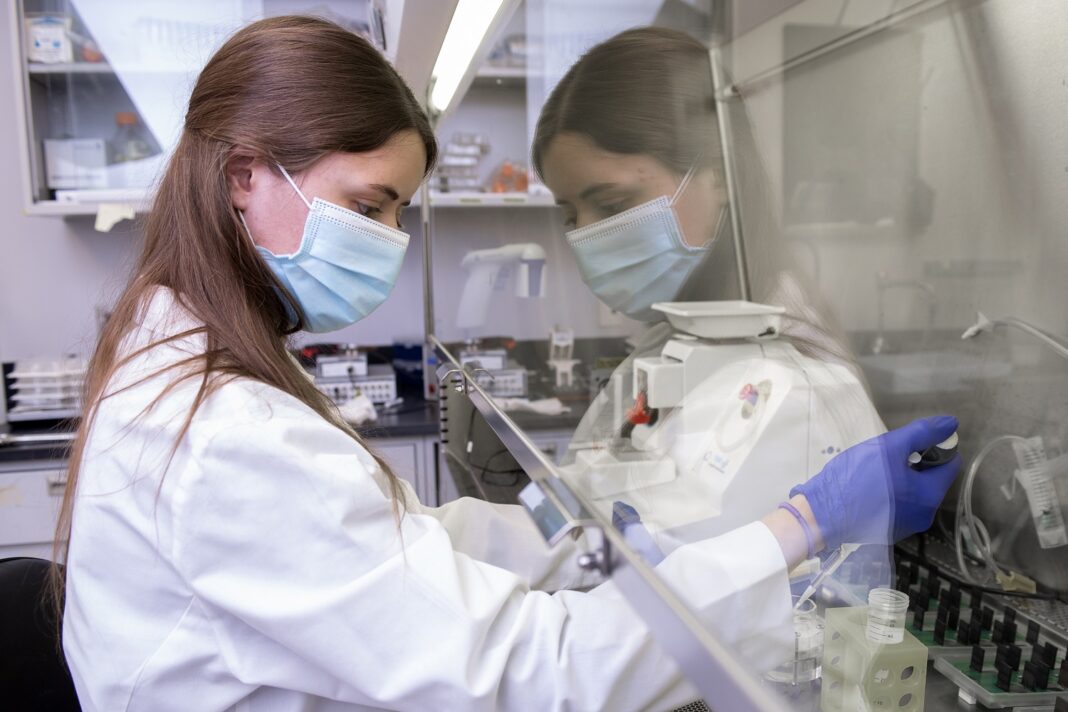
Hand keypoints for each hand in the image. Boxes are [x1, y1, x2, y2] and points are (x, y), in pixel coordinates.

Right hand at [790, 416, 960, 550]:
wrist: (822, 514)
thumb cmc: (856, 478)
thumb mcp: (889, 447)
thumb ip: (921, 433)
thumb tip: (950, 423)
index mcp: (929, 494)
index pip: (951, 463)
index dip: (934, 447)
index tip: (909, 443)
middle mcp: (924, 515)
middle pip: (931, 479)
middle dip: (914, 463)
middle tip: (886, 457)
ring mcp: (906, 526)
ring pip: (913, 492)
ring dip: (901, 478)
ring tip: (873, 472)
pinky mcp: (888, 531)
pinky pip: (898, 505)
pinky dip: (890, 494)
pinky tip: (868, 489)